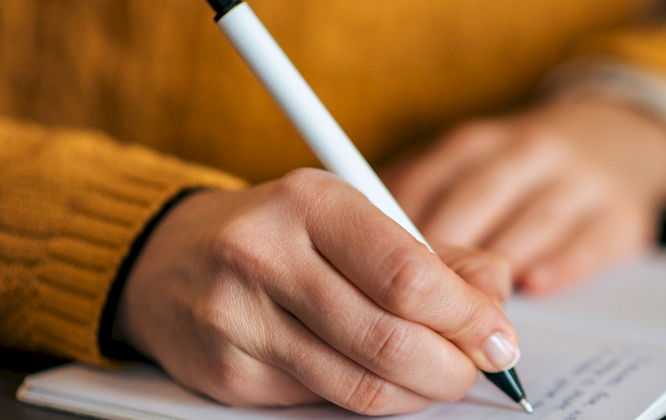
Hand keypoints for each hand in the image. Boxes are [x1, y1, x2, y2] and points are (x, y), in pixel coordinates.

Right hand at [115, 169, 518, 414]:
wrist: (168, 259)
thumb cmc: (282, 234)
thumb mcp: (357, 219)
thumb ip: (436, 255)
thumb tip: (495, 298)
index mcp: (312, 202)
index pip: (409, 275)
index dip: (467, 318)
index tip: (498, 336)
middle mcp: (267, 254)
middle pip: (390, 338)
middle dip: (452, 366)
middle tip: (475, 368)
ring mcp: (240, 318)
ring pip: (360, 384)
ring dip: (418, 392)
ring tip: (438, 377)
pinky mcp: (228, 373)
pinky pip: (323, 403)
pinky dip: (370, 399)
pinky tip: (381, 379)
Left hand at [384, 98, 665, 294]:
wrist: (620, 137)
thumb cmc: (522, 170)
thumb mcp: (471, 165)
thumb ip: (422, 200)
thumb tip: (358, 252)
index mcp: (478, 143)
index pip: (427, 183)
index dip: (398, 231)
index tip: (373, 274)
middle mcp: (528, 153)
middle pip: (476, 202)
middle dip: (444, 256)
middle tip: (416, 306)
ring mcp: (580, 182)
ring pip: (531, 222)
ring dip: (497, 268)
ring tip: (468, 312)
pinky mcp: (621, 214)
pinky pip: (589, 241)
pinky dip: (559, 265)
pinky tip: (534, 286)